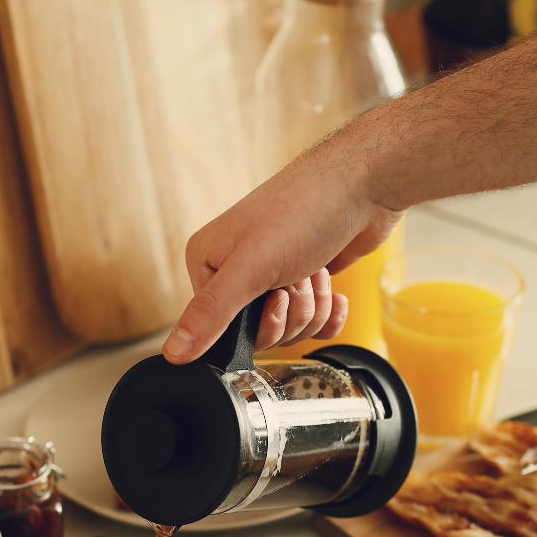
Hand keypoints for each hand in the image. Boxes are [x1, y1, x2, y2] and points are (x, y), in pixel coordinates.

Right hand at [162, 131, 402, 363]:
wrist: (363, 183)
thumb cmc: (304, 211)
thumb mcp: (250, 268)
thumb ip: (210, 314)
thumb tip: (173, 353)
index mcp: (208, 263)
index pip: (220, 329)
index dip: (256, 324)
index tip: (275, 296)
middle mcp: (236, 269)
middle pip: (258, 332)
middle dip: (290, 315)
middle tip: (297, 280)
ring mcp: (273, 275)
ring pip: (289, 328)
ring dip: (312, 308)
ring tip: (316, 272)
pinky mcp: (305, 279)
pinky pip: (313, 323)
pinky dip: (328, 313)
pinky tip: (335, 291)